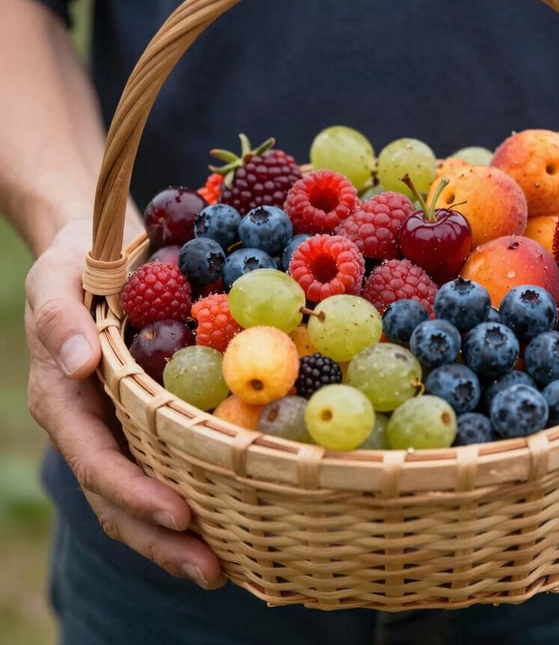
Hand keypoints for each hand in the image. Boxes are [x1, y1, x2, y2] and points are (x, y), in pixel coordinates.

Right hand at [25, 219, 225, 588]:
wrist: (89, 256)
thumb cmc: (73, 266)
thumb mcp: (58, 280)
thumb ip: (60, 319)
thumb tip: (77, 363)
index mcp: (63, 401)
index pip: (95, 461)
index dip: (133, 493)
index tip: (180, 515)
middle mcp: (90, 426)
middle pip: (118, 498)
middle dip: (162, 539)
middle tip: (214, 571)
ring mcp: (116, 428)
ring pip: (141, 494)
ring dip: (178, 537)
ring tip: (225, 568)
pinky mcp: (144, 420)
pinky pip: (164, 466)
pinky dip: (193, 497)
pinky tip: (231, 517)